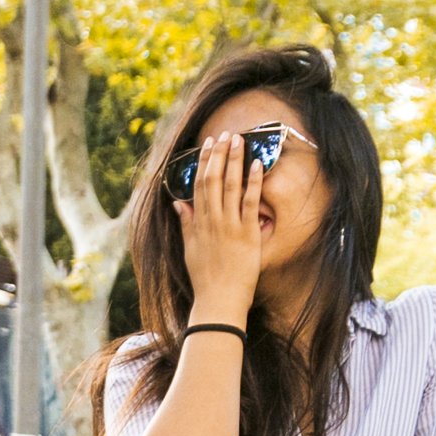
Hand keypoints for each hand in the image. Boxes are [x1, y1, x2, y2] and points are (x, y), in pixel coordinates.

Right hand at [175, 131, 264, 321]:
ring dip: (235, 160)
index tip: (208, 144)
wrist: (219, 302)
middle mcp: (212, 220)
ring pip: (230, 185)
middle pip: (213, 179)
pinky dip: (252, 182)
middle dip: (219, 154)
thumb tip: (179, 204)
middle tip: (225, 134)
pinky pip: (250, 203)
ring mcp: (229, 226)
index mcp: (198, 222)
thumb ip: (186, 224)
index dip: (203, 161)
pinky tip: (256, 165)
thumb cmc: (205, 280)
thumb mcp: (189, 250)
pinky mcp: (247, 234)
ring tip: (240, 140)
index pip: (199, 184)